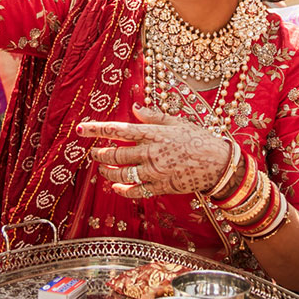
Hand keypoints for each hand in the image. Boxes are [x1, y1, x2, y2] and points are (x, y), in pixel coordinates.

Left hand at [79, 111, 234, 199]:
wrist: (218, 164)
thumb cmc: (200, 139)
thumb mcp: (178, 122)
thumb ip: (154, 116)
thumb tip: (134, 108)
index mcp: (154, 134)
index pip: (119, 130)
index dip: (97, 129)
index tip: (81, 129)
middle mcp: (151, 153)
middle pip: (116, 155)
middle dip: (100, 154)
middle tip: (94, 152)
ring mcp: (155, 172)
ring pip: (122, 174)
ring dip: (108, 171)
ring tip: (103, 168)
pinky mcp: (160, 187)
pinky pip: (135, 191)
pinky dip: (122, 189)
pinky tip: (116, 186)